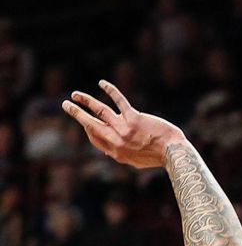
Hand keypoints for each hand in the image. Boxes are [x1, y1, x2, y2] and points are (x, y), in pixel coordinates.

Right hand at [62, 80, 185, 168]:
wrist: (173, 153)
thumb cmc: (158, 157)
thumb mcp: (136, 162)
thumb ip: (123, 156)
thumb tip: (111, 153)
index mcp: (116, 152)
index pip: (94, 138)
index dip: (87, 129)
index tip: (84, 123)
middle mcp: (116, 141)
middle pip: (90, 124)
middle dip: (76, 114)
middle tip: (65, 105)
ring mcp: (124, 129)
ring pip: (99, 111)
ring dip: (85, 101)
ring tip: (75, 94)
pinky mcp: (134, 119)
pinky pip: (118, 101)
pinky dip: (110, 91)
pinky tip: (102, 83)